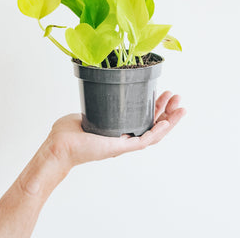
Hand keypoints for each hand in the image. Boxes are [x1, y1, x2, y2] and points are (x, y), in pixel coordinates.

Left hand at [44, 91, 185, 170]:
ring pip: (154, 133)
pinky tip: (167, 122)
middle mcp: (124, 137)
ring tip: (181, 107)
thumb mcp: (90, 111)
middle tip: (177, 96)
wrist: (59, 145)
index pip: (143, 117)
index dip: (155, 106)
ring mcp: (124, 143)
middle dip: (167, 110)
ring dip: (169, 121)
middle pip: (153, 124)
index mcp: (118, 129)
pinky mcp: (120, 147)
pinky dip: (158, 132)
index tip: (163, 92)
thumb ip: (100, 104)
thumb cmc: (68, 132)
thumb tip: (102, 91)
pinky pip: (144, 141)